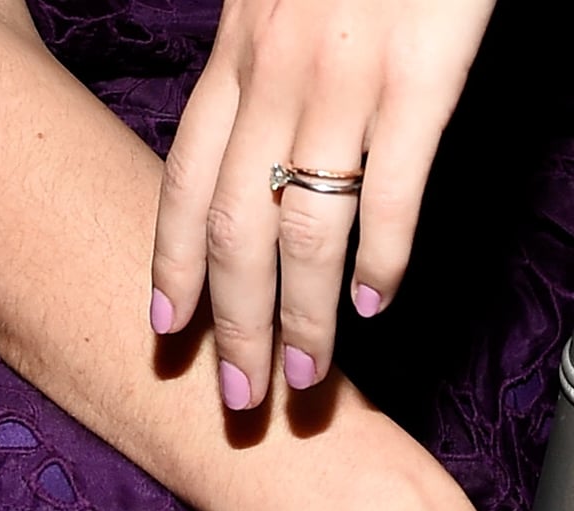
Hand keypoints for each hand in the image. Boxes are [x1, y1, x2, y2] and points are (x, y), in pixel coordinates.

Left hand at [151, 0, 494, 408]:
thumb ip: (258, 85)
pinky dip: (384, 257)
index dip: (170, 265)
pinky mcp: (420, 77)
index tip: (166, 329)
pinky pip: (393, 190)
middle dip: (232, 326)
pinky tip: (376, 302)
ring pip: (306, 228)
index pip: (183, 186)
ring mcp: (346, 82)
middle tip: (237, 396)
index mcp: (237, 63)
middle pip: (234, 231)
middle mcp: (277, 82)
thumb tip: (262, 166)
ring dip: (302, 316)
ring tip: (304, 377)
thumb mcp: (271, 11)